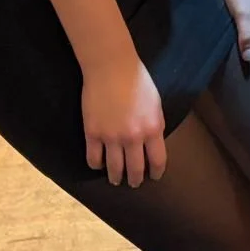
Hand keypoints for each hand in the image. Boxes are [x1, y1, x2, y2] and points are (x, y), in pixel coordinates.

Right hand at [82, 54, 165, 186]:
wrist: (112, 67)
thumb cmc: (137, 80)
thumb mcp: (155, 104)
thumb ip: (154, 125)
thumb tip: (152, 142)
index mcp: (153, 129)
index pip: (157, 161)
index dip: (155, 172)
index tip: (153, 177)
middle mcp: (133, 137)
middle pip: (135, 169)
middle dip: (135, 179)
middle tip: (133, 183)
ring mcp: (111, 137)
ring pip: (114, 168)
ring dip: (115, 177)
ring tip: (115, 179)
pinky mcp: (93, 134)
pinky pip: (93, 159)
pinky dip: (96, 165)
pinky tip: (98, 165)